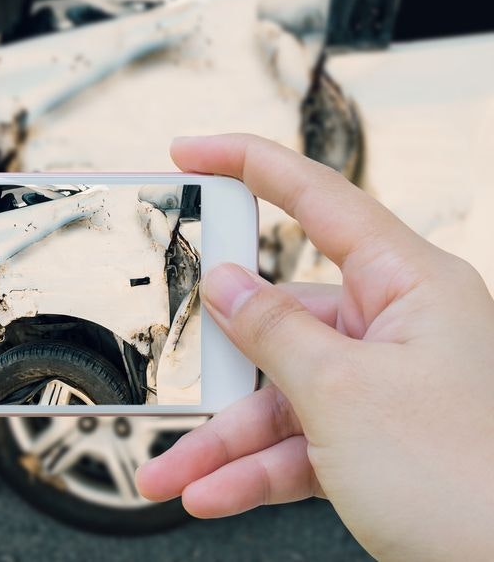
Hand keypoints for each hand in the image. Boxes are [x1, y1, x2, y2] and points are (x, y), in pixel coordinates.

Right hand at [135, 134, 493, 559]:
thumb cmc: (467, 483)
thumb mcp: (342, 394)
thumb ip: (272, 331)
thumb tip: (225, 285)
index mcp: (412, 286)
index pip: (319, 199)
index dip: (249, 164)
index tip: (193, 151)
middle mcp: (399, 328)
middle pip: (282, 321)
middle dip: (222, 368)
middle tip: (176, 381)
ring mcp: (385, 387)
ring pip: (280, 395)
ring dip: (225, 439)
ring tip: (177, 472)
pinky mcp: (373, 440)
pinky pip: (297, 442)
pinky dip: (254, 469)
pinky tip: (215, 490)